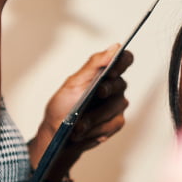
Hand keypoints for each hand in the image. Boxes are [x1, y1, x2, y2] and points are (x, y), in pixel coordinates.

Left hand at [30, 45, 132, 169]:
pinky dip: (96, 128)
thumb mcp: (73, 82)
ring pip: (115, 106)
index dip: (122, 62)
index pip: (124, 59)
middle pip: (120, 84)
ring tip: (78, 125)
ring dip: (94, 116)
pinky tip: (85, 131)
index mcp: (104, 72)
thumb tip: (115, 48)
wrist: (57, 134)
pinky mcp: (116, 122)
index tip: (110, 71)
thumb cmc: (63, 106)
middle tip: (94, 96)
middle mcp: (114, 87)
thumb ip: (94, 64)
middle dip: (103, 92)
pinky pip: (113, 123)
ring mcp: (117, 105)